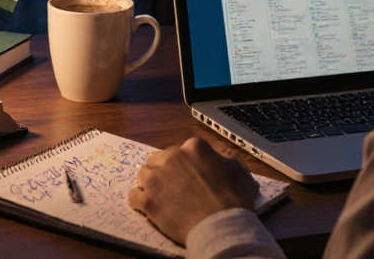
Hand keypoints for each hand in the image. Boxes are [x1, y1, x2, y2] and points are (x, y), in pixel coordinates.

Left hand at [128, 136, 259, 244]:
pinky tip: (149, 206)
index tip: (191, 175)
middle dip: (165, 169)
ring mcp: (156, 179)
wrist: (222, 226)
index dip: (187, 163)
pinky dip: (139, 200)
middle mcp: (171, 157)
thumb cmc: (234, 198)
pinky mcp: (147, 201)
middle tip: (175, 186)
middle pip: (158, 158)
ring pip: (143, 174)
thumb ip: (226, 157)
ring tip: (161, 195)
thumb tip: (220, 155)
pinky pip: (134, 195)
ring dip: (151, 183)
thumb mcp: (240, 170)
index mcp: (194, 147)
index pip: (182, 149)